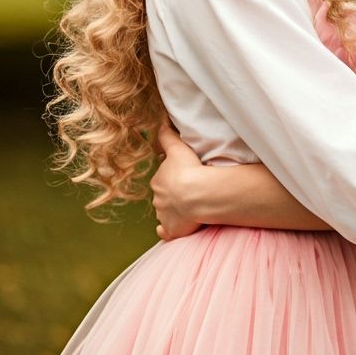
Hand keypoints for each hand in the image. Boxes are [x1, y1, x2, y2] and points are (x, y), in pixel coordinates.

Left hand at [151, 125, 206, 239]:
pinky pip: (166, 232)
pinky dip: (166, 230)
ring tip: (188, 208)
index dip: (172, 178)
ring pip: (166, 213)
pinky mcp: (172, 230)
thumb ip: (167, 136)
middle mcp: (158, 199)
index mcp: (158, 181)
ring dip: (173, 211)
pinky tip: (170, 228)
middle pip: (163, 196)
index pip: (162, 179)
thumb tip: (160, 122)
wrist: (197, 195)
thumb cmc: (189, 170)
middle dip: (172, 195)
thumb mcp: (177, 148)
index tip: (183, 177)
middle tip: (188, 192)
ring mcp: (164, 216)